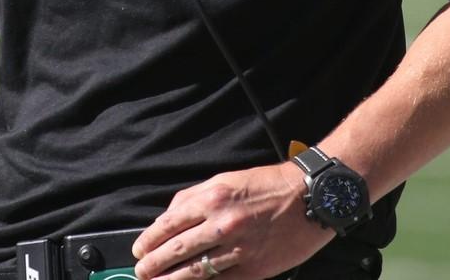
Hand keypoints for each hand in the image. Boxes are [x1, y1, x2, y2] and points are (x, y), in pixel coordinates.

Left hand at [130, 162, 332, 279]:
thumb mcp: (225, 180)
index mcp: (213, 199)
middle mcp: (223, 224)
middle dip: (154, 263)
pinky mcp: (255, 269)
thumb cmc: (267, 186)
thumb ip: (193, 197)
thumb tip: (168, 218)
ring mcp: (240, 249)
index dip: (149, 240)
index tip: (139, 250)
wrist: (310, 198)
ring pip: (196, 271)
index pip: (169, 224)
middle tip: (141, 272)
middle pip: (177, 250)